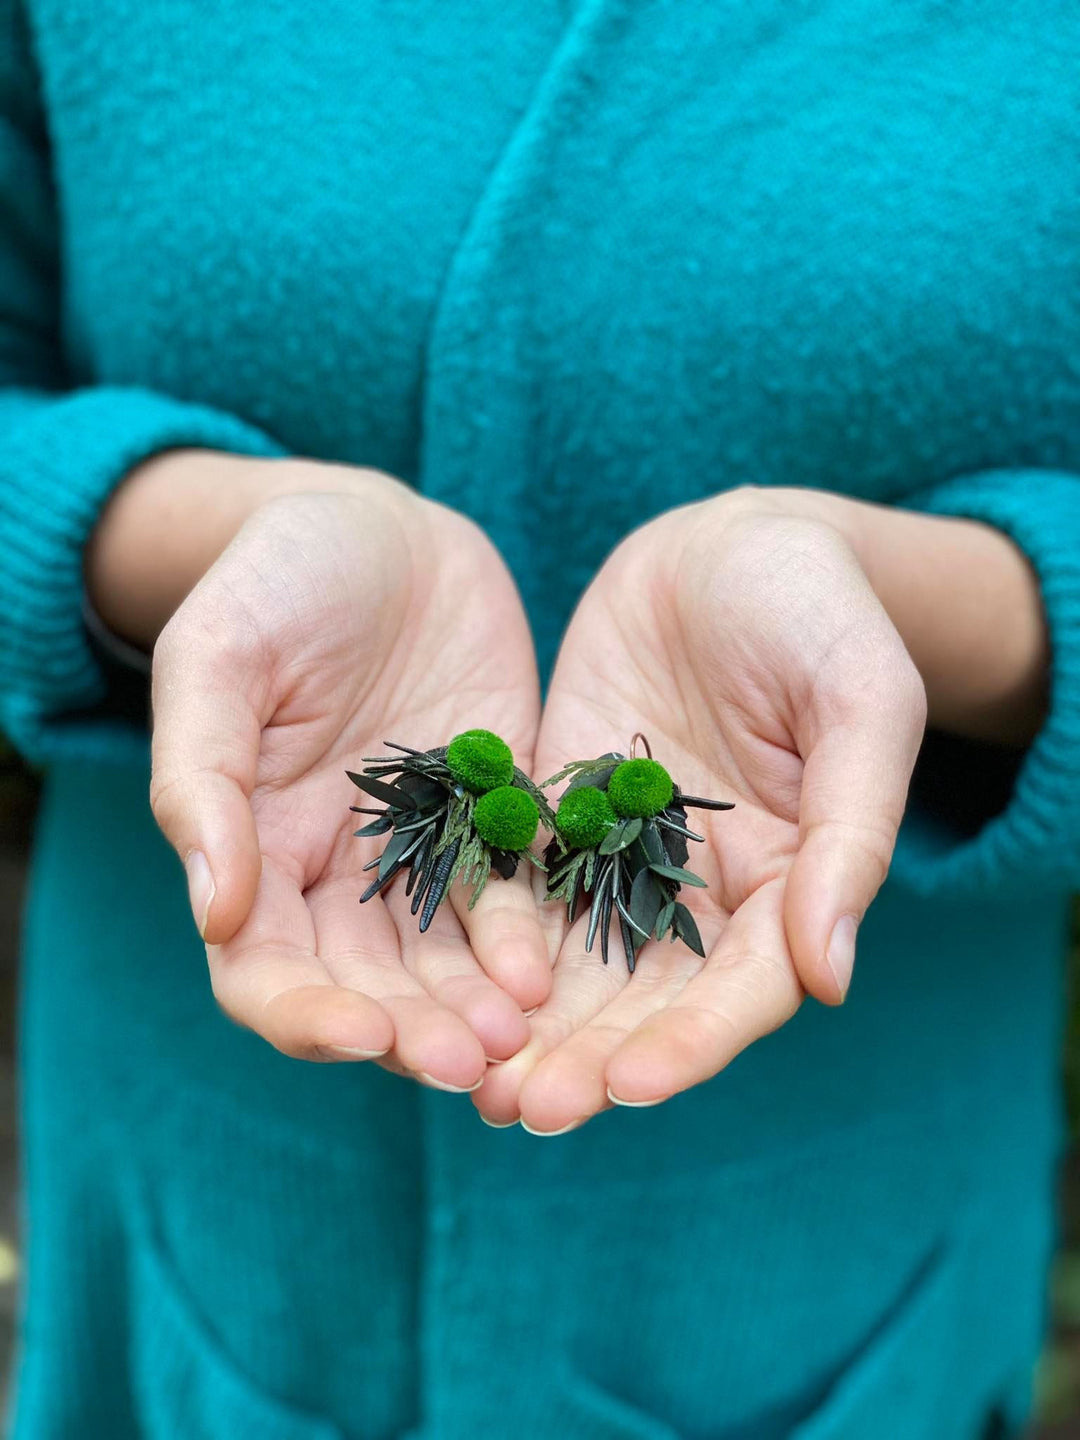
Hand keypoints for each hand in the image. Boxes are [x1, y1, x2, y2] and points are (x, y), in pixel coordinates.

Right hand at [147, 462, 550, 1087]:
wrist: (381, 528)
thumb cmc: (277, 579)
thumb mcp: (220, 659)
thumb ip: (204, 781)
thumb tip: (214, 912)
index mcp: (257, 847)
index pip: (266, 969)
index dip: (307, 1015)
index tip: (363, 1035)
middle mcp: (340, 870)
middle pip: (369, 986)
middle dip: (415, 1030)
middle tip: (475, 1061)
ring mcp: (423, 850)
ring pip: (447, 960)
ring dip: (480, 1007)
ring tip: (524, 1036)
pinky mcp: (495, 816)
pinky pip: (515, 892)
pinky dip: (532, 936)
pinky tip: (559, 965)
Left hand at [474, 489, 925, 1130]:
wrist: (729, 544)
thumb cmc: (819, 611)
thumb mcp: (859, 703)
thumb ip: (849, 833)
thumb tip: (832, 976)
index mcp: (791, 877)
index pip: (745, 987)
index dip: (693, 1041)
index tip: (632, 1086)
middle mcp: (705, 888)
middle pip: (650, 999)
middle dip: (593, 1058)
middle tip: (527, 1110)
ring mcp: (627, 856)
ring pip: (578, 965)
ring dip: (530, 1029)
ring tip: (476, 1086)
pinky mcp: (562, 816)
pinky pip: (523, 889)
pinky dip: (489, 946)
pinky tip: (441, 989)